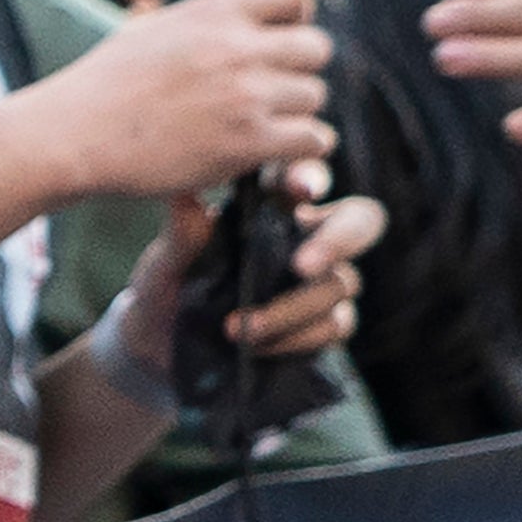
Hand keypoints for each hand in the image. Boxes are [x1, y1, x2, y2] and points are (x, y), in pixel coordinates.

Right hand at [24, 0, 331, 200]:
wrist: (73, 135)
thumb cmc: (105, 88)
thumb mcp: (155, 30)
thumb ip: (207, 24)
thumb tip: (240, 22)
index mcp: (214, 12)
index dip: (297, 14)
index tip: (279, 35)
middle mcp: (237, 48)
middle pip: (316, 48)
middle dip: (298, 69)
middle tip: (270, 90)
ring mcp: (247, 95)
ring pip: (315, 96)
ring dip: (294, 113)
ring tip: (260, 125)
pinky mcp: (248, 142)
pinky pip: (313, 139)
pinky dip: (300, 148)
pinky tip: (272, 151)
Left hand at [106, 171, 384, 375]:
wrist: (160, 347)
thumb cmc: (168, 287)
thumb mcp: (167, 261)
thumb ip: (185, 233)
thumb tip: (186, 196)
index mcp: (273, 206)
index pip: (307, 176)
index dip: (313, 174)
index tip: (301, 188)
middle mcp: (308, 236)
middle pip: (361, 221)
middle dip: (338, 240)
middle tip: (301, 266)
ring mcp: (322, 280)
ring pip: (340, 284)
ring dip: (292, 308)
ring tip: (236, 326)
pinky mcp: (323, 323)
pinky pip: (335, 325)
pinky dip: (298, 337)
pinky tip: (258, 345)